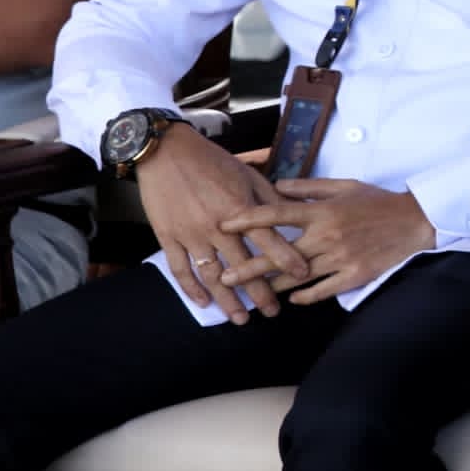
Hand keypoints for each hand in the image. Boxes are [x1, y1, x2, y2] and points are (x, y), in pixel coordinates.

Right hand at [132, 125, 298, 317]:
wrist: (166, 152)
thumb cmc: (211, 161)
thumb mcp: (247, 174)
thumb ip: (268, 198)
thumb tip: (291, 216)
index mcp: (241, 209)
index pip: (270, 241)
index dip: (288, 260)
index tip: (303, 276)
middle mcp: (217, 226)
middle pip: (243, 266)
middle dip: (260, 292)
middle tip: (272, 311)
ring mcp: (190, 234)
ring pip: (212, 274)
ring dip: (227, 299)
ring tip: (240, 318)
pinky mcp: (168, 237)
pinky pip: (180, 269)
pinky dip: (191, 288)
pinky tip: (203, 302)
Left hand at [221, 176, 437, 305]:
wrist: (416, 221)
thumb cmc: (378, 202)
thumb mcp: (345, 186)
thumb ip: (310, 187)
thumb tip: (278, 186)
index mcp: (323, 211)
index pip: (278, 214)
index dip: (248, 219)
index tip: (224, 224)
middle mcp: (327, 235)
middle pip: (280, 254)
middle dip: (249, 266)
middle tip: (224, 276)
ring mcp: (341, 257)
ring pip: (298, 276)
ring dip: (270, 286)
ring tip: (249, 295)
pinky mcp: (354, 275)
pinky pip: (323, 290)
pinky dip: (305, 296)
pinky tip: (291, 300)